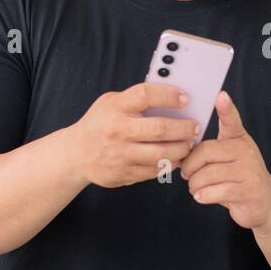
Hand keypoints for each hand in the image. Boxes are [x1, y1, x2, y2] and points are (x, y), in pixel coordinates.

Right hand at [69, 82, 197, 187]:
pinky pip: (155, 171)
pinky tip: (176, 158)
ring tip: (189, 144)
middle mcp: (117, 130)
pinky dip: (170, 164)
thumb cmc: (100, 123)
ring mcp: (120, 154)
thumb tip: (174, 98)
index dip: (169, 95)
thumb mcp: (111, 102)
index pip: (146, 95)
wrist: (75, 154)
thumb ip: (136, 99)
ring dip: (181, 149)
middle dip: (184, 128)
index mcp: (115, 107)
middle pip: (160, 129)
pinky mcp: (124, 173)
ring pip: (161, 154)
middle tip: (195, 127)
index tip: (186, 98)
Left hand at [179, 91, 270, 228]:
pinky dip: (203, 196)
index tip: (221, 96)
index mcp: (238, 138)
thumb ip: (209, 151)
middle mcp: (245, 150)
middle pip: (206, 152)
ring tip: (195, 188)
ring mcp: (248, 170)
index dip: (226, 108)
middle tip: (187, 174)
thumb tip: (180, 150)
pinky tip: (203, 196)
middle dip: (190, 166)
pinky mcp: (247, 190)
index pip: (232, 120)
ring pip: (207, 174)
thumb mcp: (228, 157)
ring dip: (194, 185)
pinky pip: (215, 191)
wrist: (266, 201)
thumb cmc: (238, 177)